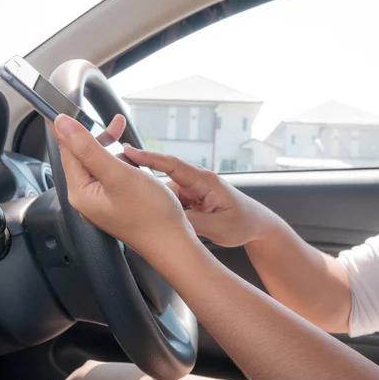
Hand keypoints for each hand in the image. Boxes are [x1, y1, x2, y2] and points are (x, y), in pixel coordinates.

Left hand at [50, 114, 196, 259]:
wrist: (173, 243)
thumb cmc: (151, 214)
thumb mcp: (118, 174)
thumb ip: (88, 148)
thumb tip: (63, 125)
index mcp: (80, 192)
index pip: (67, 150)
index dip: (72, 127)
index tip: (71, 106)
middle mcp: (86, 198)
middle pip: (82, 156)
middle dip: (98, 137)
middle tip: (117, 124)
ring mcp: (100, 202)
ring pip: (98, 164)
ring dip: (111, 149)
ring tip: (129, 147)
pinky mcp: (114, 202)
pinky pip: (110, 175)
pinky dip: (120, 163)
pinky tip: (133, 163)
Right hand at [123, 147, 275, 246]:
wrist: (257, 226)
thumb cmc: (243, 223)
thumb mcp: (218, 227)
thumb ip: (193, 223)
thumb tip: (168, 220)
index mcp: (205, 180)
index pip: (172, 164)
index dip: (149, 158)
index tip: (128, 151)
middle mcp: (196, 181)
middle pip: (162, 178)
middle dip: (143, 181)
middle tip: (121, 185)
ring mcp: (192, 190)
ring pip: (164, 193)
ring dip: (154, 201)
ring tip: (143, 214)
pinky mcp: (190, 199)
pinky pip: (170, 201)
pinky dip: (162, 208)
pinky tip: (156, 220)